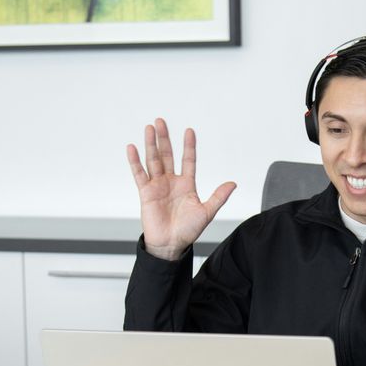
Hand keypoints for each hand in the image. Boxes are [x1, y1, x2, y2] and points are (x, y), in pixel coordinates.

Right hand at [126, 118, 235, 260]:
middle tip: (160, 121)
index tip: (189, 131)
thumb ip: (219, 196)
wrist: (171, 244)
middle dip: (164, 138)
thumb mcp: (207, 212)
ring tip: (149, 128)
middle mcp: (171, 182)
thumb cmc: (188, 230)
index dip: (188, 146)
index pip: (188, 160)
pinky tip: (132, 148)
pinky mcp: (145, 192)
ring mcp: (157, 185)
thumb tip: (233, 183)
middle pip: (167, 155)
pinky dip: (135, 161)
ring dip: (151, 144)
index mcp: (186, 184)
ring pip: (153, 160)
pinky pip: (139, 174)